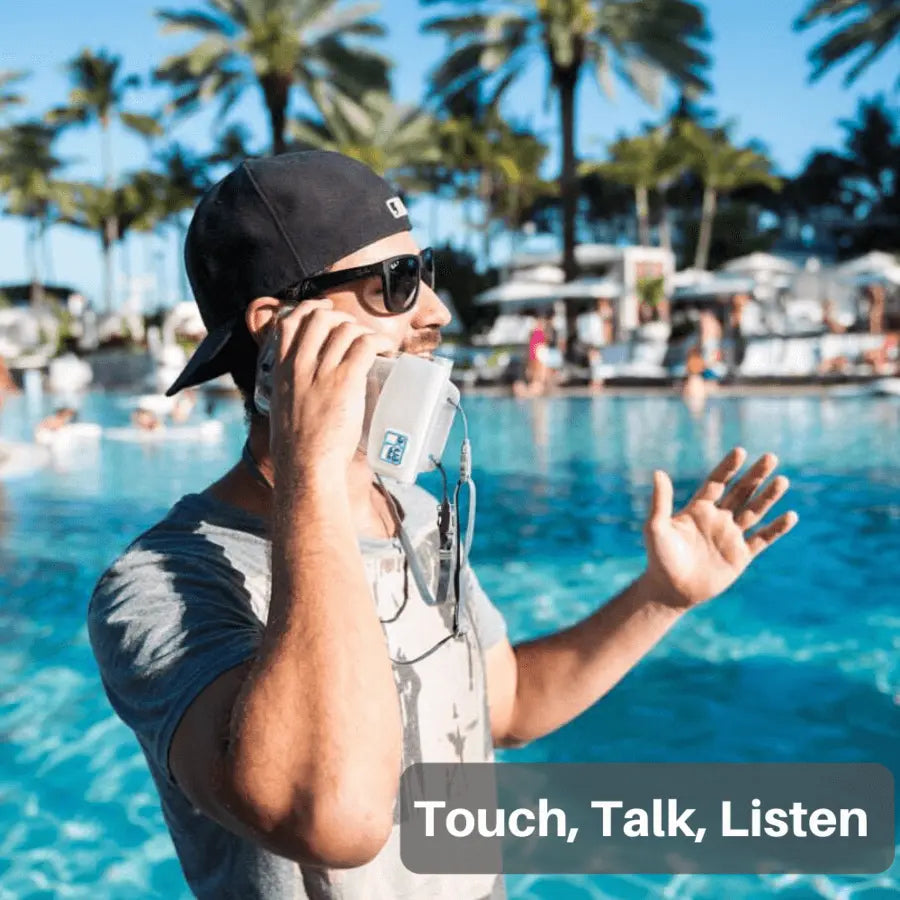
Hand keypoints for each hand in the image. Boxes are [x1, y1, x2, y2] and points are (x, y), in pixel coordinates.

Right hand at [268, 299, 394, 485]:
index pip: (289, 322)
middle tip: (356, 331)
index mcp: (282, 370)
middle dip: (341, 318)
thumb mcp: (283, 410)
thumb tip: (306, 396)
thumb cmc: (297, 449)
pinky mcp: (346, 381)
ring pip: (345, 329)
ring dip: (363, 331)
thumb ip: (291, 395)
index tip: (325, 310)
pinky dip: (379, 341)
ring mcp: (323, 372)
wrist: (306, 466)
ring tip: (374, 343)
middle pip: (320, 318)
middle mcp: (300, 365)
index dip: (310, 308)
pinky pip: (365, 345)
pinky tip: (387, 347)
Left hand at [642, 448, 797, 608]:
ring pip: (754, 511)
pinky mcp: (740, 555)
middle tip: (771, 457)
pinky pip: (762, 539)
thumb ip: (660, 501)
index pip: (717, 482)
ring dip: (768, 496)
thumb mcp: (656, 528)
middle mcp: (717, 518)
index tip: (740, 451)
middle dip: (755, 475)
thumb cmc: (659, 558)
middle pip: (741, 492)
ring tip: (782, 480)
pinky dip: (776, 528)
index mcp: (698, 509)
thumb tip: (658, 472)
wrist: (671, 590)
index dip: (728, 467)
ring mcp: (730, 536)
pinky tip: (791, 515)